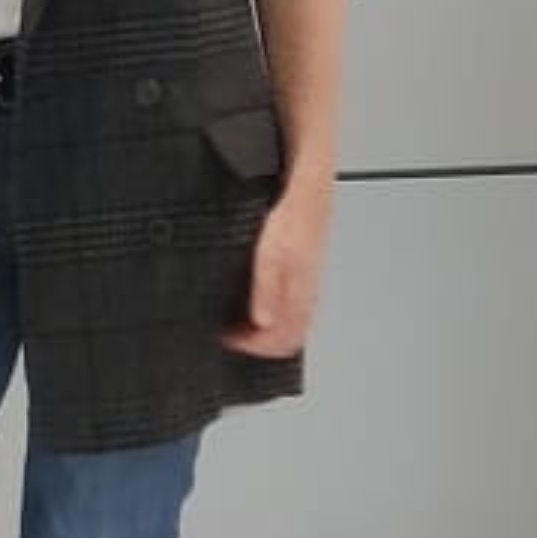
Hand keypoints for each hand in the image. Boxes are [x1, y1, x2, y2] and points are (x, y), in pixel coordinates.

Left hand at [226, 178, 330, 358]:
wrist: (309, 188)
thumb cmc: (293, 216)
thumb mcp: (272, 254)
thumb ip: (266, 289)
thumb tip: (263, 322)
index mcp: (301, 292)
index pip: (285, 340)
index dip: (255, 348)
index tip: (227, 341)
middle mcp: (305, 291)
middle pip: (287, 336)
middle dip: (257, 344)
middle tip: (228, 336)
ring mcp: (304, 282)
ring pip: (288, 321)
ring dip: (261, 328)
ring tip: (233, 322)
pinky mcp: (300, 270)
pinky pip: (287, 304)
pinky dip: (266, 311)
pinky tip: (248, 300)